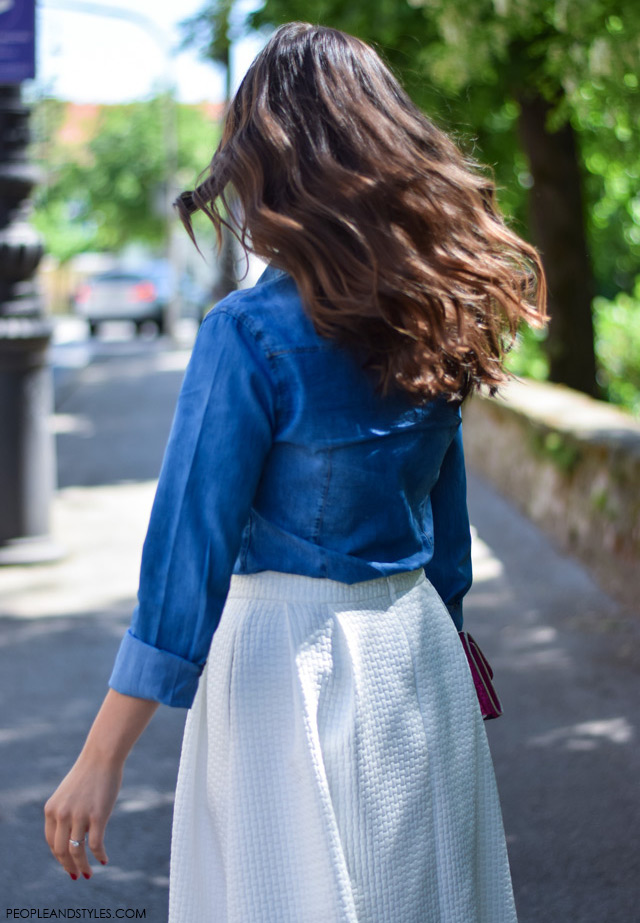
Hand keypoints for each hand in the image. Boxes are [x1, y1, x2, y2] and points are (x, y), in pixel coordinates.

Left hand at [44, 752, 122, 879]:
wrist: (102, 756)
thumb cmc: (89, 774)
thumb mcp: (69, 794)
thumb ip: (66, 813)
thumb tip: (73, 838)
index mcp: (51, 809)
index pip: (51, 842)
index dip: (59, 857)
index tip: (67, 865)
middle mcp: (62, 814)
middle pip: (61, 851)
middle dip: (68, 867)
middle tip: (77, 875)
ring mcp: (79, 816)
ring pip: (77, 851)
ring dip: (82, 866)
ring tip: (88, 874)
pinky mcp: (97, 816)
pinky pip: (95, 844)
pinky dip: (99, 856)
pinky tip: (104, 860)